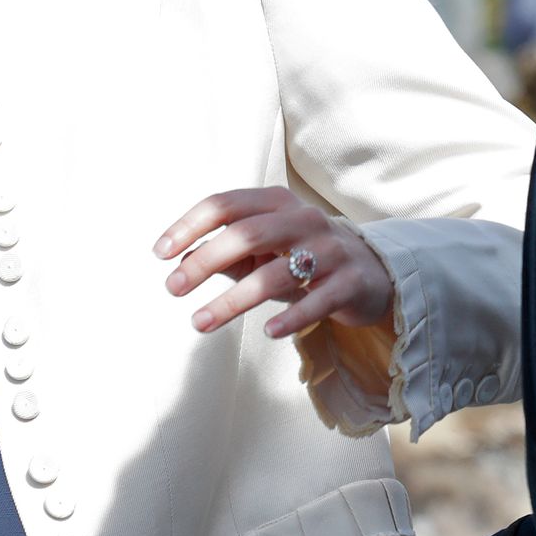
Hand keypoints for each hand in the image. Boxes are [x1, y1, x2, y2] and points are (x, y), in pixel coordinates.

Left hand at [155, 188, 392, 343]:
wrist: (375, 272)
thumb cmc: (306, 259)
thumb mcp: (266, 250)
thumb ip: (228, 254)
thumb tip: (180, 260)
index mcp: (276, 203)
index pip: (225, 204)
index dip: (189, 225)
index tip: (160, 253)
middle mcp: (303, 219)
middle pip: (247, 234)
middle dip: (205, 260)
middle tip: (172, 287)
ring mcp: (330, 250)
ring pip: (276, 273)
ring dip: (233, 300)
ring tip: (200, 323)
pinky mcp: (350, 282)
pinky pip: (318, 301)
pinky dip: (292, 317)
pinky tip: (268, 332)